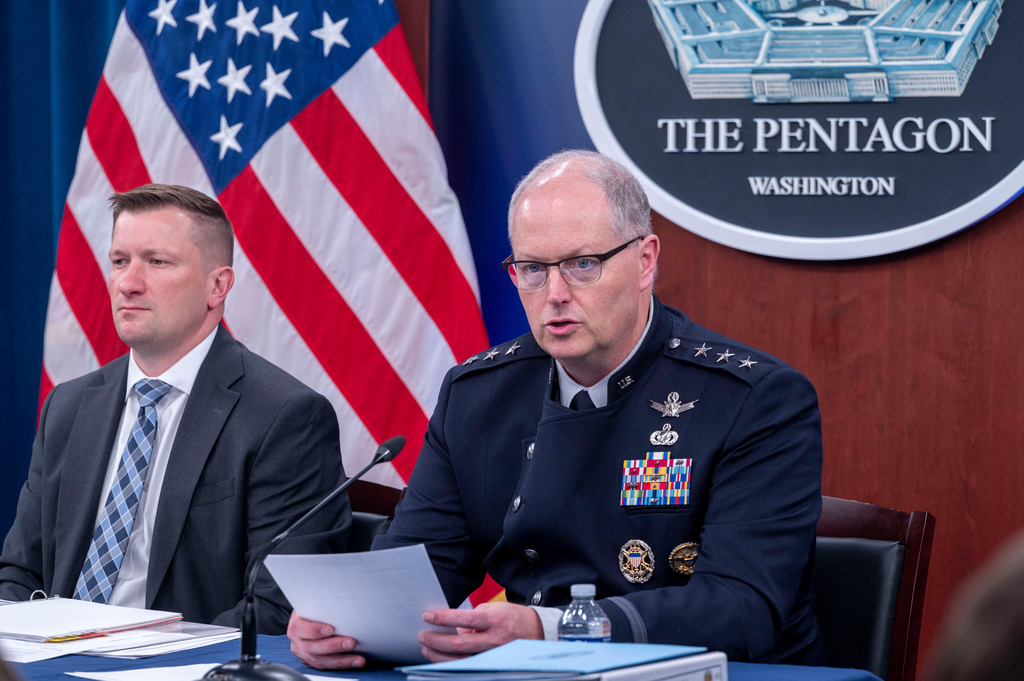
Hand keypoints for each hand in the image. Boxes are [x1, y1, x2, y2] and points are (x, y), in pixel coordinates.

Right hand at [286, 611, 365, 669]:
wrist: (308, 619)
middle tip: (351, 643)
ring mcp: (302, 653)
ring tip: (357, 658)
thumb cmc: (315, 610)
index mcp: (296, 624)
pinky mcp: (310, 661)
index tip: (331, 629)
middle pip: (312, 647)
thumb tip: (343, 606)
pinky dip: (341, 664)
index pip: (301, 628)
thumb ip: (324, 607)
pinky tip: (353, 661)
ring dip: (341, 660)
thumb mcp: (316, 604)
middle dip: (333, 646)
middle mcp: (296, 640)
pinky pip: (325, 666)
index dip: (315, 630)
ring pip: (319, 661)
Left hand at [418, 602, 542, 662]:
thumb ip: (473, 619)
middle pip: (458, 644)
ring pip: (460, 660)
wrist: (536, 631)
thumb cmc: (511, 617)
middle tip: (421, 636)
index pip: (464, 619)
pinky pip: (468, 666)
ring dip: (439, 655)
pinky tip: (440, 659)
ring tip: (426, 649)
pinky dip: (451, 663)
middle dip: (436, 641)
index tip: (427, 616)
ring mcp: (493, 655)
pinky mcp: (492, 664)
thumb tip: (452, 628)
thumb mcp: (494, 609)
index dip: (443, 618)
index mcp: (494, 620)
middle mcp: (494, 639)